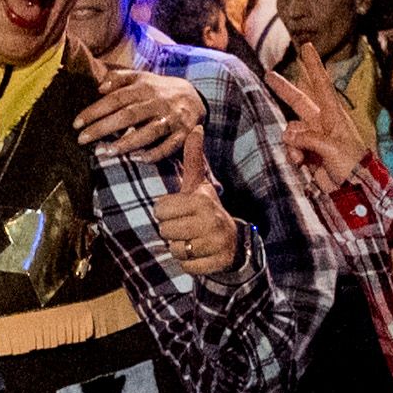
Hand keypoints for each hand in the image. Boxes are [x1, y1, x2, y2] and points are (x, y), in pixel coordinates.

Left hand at [72, 39, 198, 161]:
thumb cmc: (158, 89)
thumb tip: (99, 87)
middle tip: (82, 140)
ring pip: (148, 132)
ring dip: (126, 143)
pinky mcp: (183, 134)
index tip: (76, 124)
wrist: (195, 96)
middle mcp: (157, 102)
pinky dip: (154, 153)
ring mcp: (171, 119)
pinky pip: (169, 147)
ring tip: (105, 152)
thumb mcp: (141, 77)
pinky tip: (137, 159)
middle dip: (103, 128)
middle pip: (128, 115)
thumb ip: (119, 78)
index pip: (115, 99)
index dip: (95, 111)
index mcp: (145, 87)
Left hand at [151, 94, 243, 277]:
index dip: (166, 212)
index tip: (181, 212)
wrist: (233, 241)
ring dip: (180, 248)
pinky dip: (190, 263)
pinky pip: (186, 266)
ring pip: (174, 249)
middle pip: (165, 230)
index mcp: (201, 200)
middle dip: (172, 231)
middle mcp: (210, 220)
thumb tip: (196, 126)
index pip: (160, 209)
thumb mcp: (199, 184)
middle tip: (187, 228)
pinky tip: (200, 254)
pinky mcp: (216, 263)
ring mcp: (215, 243)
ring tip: (193, 240)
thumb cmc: (206, 210)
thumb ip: (193, 157)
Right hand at [264, 47, 374, 194]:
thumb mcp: (333, 148)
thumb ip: (309, 138)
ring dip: (291, 144)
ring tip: (301, 158)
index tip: (307, 47)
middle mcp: (322, 123)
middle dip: (284, 90)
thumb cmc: (351, 165)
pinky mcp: (306, 154)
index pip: (321, 85)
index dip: (313, 66)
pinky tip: (300, 165)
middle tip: (268, 75)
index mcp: (334, 115)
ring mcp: (313, 138)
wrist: (353, 191)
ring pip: (290, 131)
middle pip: (299, 101)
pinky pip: (290, 147)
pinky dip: (292, 154)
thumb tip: (289, 136)